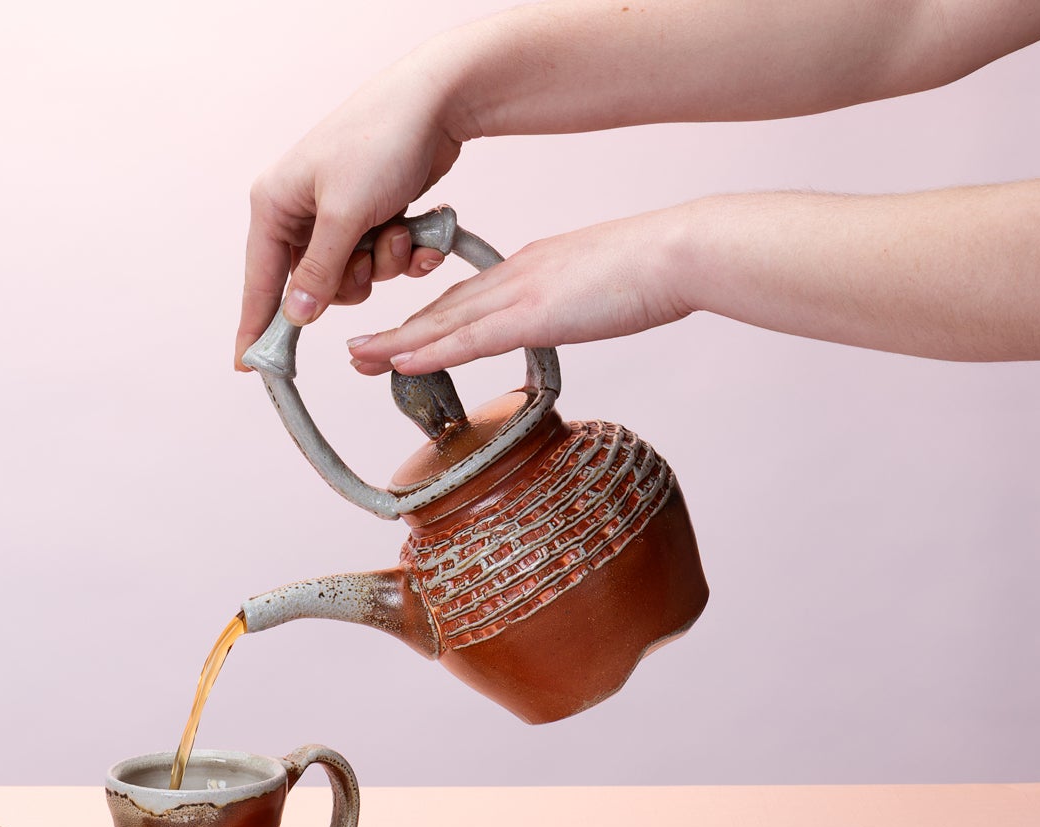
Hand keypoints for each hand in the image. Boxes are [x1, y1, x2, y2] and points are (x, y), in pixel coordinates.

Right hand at [236, 57, 465, 368]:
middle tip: (371, 257)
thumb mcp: (345, 214)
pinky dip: (403, 252)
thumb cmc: (380, 142)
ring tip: (401, 230)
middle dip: (352, 280)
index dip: (255, 325)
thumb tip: (296, 315)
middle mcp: (300, 211)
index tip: (247, 365)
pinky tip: (420, 234)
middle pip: (315, 286)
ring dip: (385, 264)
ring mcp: (338, 214)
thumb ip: (319, 271)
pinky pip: (381, 258)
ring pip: (354, 276)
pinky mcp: (372, 214)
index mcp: (275, 205)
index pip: (260, 281)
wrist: (437, 101)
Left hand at [344, 207, 695, 375]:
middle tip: (357, 351)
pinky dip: (430, 350)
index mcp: (529, 269)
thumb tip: (563, 313)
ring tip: (358, 359)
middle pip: (442, 311)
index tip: (399, 337)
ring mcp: (520, 294)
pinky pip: (469, 337)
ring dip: (397, 343)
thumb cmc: (654, 270)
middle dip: (397, 334)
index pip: (467, 300)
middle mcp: (514, 277)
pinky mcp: (533, 314)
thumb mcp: (598, 284)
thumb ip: (570, 300)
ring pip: (444, 323)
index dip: (427, 322)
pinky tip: (398, 360)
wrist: (681, 252)